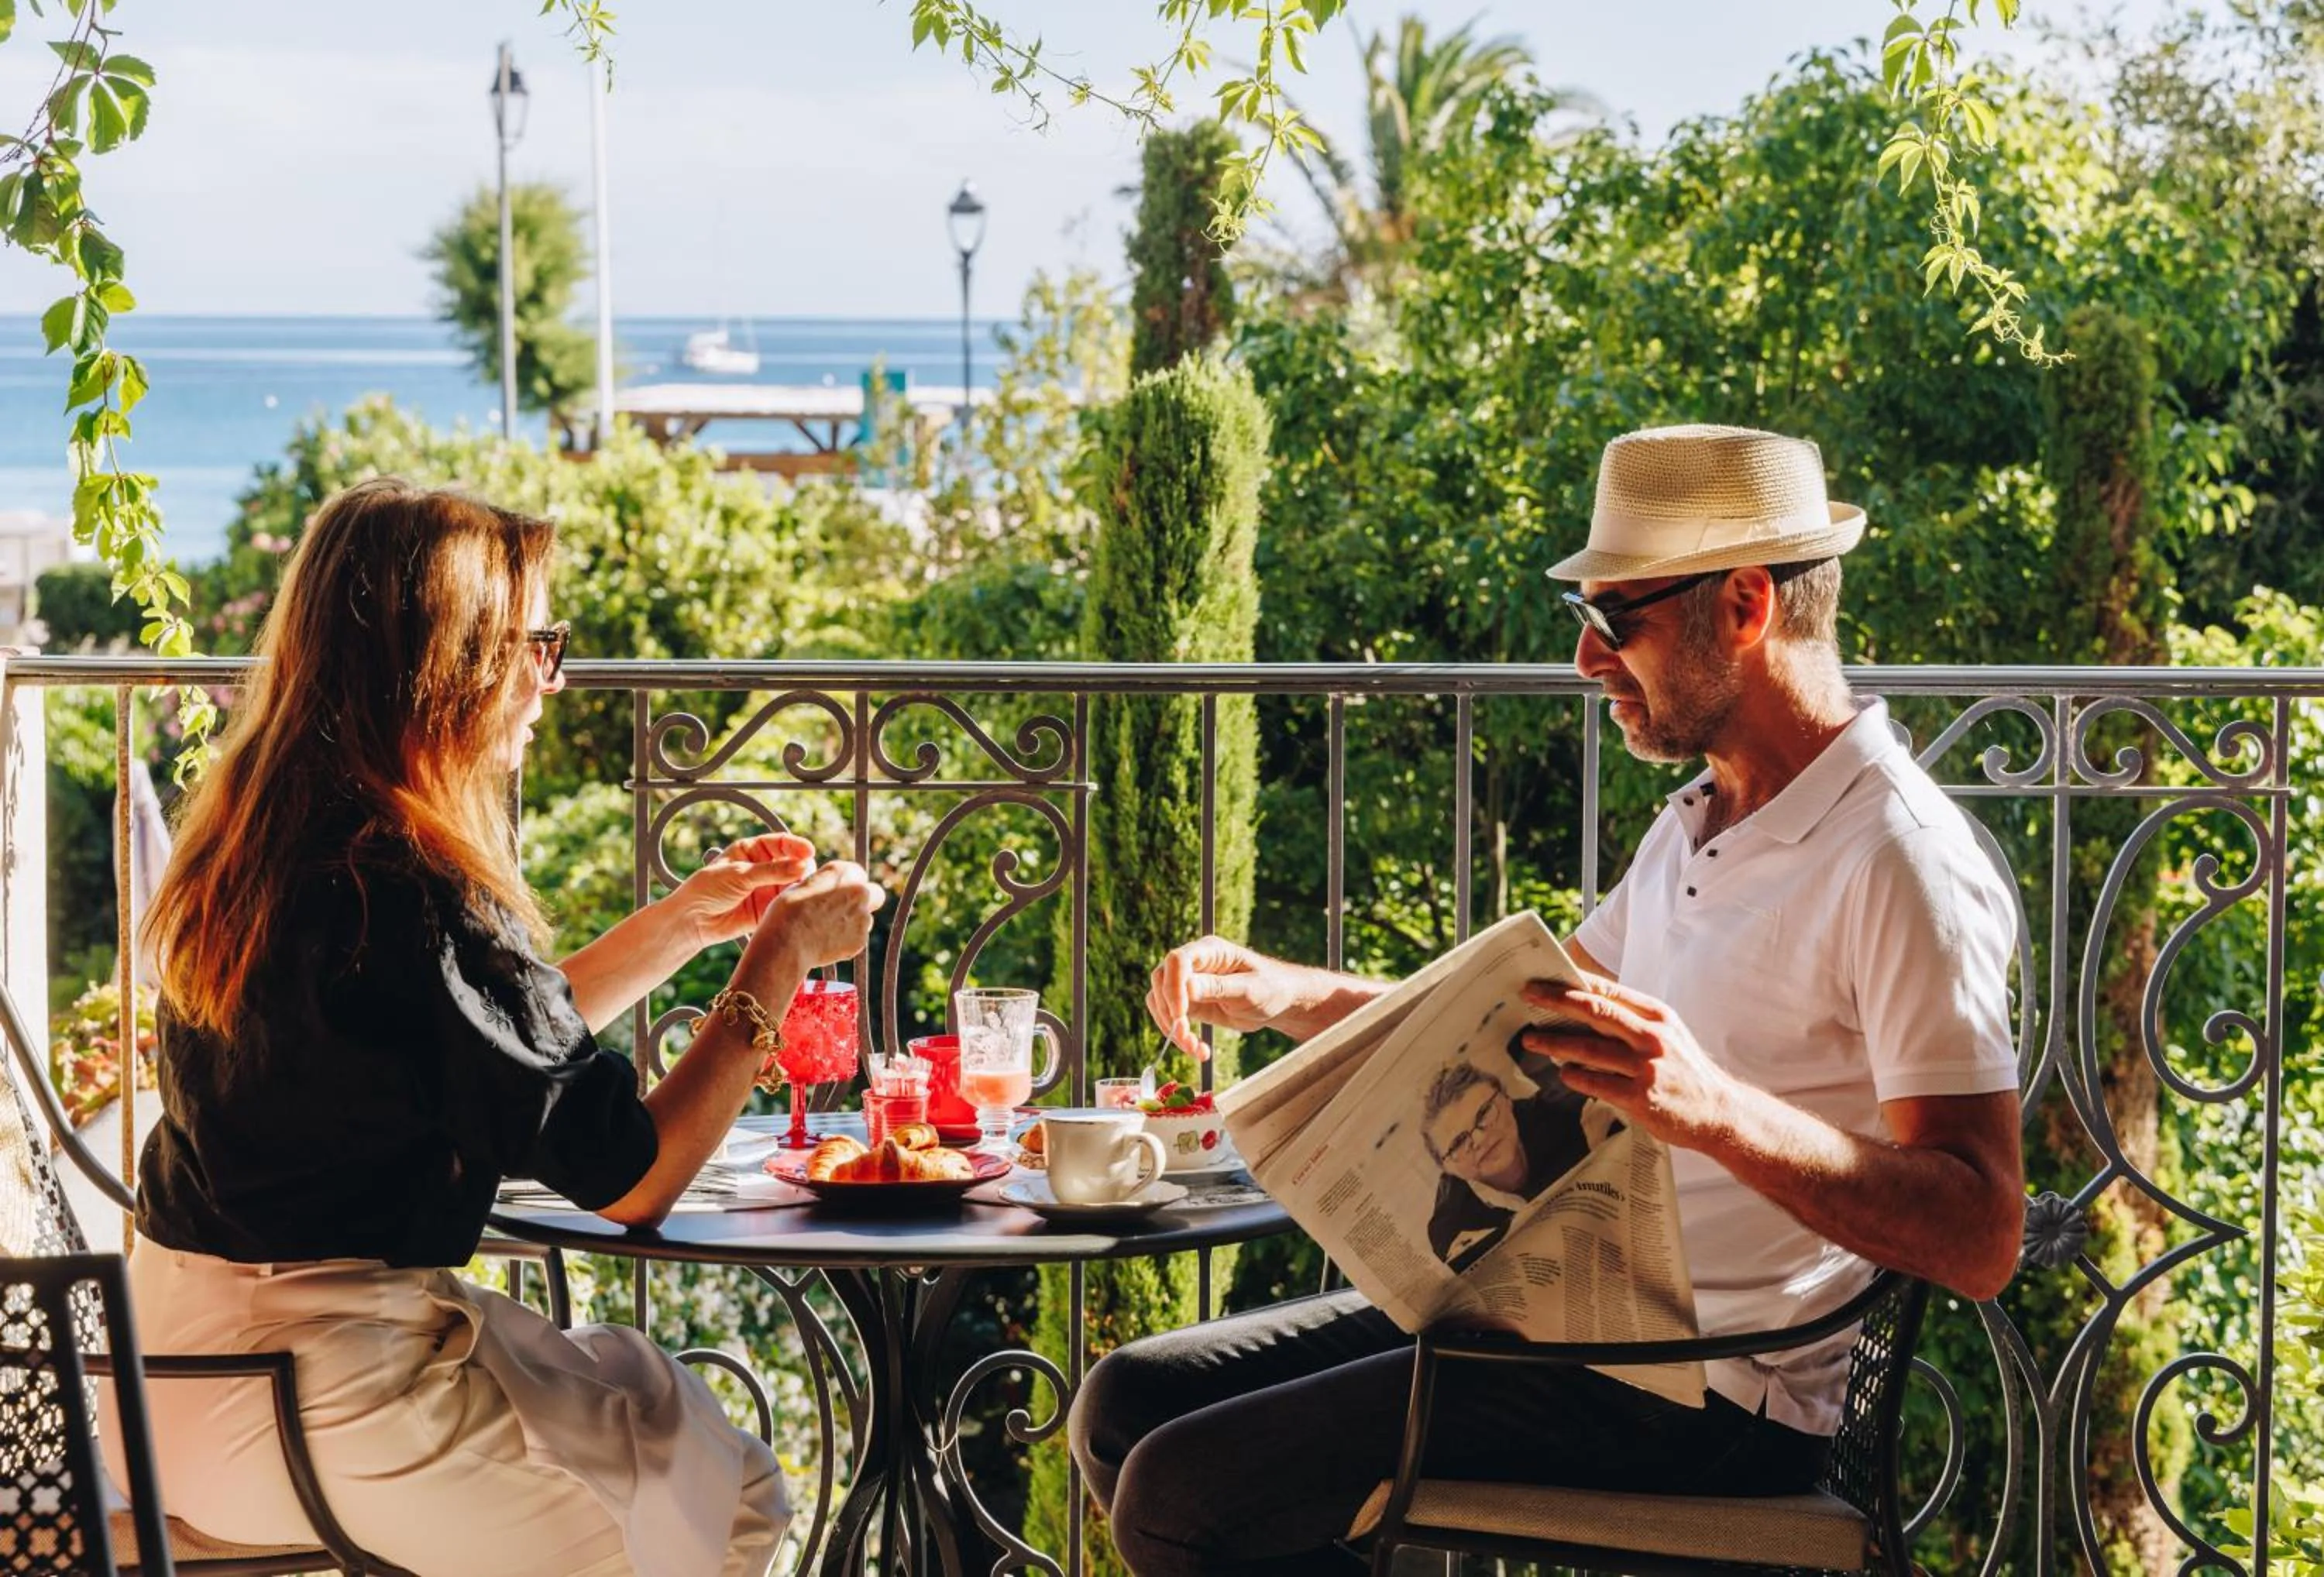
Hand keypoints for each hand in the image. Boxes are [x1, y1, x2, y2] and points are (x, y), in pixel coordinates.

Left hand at [668, 833, 816, 948]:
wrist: (692, 920)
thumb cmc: (707, 889)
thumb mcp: (739, 874)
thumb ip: (771, 871)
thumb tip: (802, 866)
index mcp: (752, 850)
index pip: (780, 843)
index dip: (796, 846)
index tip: (809, 852)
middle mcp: (762, 868)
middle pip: (791, 863)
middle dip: (801, 868)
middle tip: (805, 875)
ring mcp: (766, 889)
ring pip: (792, 885)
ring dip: (798, 887)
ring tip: (800, 891)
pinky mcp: (767, 910)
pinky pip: (785, 905)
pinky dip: (792, 905)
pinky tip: (794, 906)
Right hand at [746, 860, 883, 973]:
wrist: (787, 943)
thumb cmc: (787, 912)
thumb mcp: (801, 885)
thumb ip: (823, 884)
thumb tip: (825, 889)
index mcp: (845, 872)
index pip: (856, 873)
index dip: (845, 884)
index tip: (834, 892)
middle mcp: (860, 891)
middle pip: (873, 893)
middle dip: (862, 900)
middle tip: (843, 910)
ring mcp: (863, 917)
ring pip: (865, 918)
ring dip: (853, 922)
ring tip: (827, 930)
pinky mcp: (861, 940)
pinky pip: (858, 938)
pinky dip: (847, 941)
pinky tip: (827, 943)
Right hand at [1146, 935, 1296, 1060]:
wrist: (1278, 1003)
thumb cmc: (1270, 987)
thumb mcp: (1249, 989)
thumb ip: (1218, 987)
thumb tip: (1187, 987)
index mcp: (1210, 951)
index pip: (1177, 960)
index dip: (1173, 985)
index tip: (1181, 1013)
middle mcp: (1195, 964)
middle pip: (1161, 980)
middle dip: (1169, 1011)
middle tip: (1185, 1035)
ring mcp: (1188, 984)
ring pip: (1160, 1002)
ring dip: (1172, 1028)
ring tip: (1195, 1048)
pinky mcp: (1190, 1004)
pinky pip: (1171, 1019)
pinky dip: (1179, 1037)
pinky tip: (1199, 1050)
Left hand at [1519, 977, 1740, 1150]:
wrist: (1719, 1110)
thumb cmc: (1683, 1069)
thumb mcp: (1666, 1034)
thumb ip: (1631, 1020)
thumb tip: (1583, 1005)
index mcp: (1657, 1015)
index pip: (1608, 991)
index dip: (1573, 982)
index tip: (1544, 978)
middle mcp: (1652, 1037)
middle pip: (1596, 1011)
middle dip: (1557, 1001)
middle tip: (1527, 996)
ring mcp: (1647, 1067)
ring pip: (1591, 1049)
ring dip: (1555, 1043)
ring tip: (1530, 1040)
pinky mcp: (1642, 1097)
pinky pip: (1598, 1083)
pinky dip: (1576, 1076)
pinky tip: (1563, 1073)